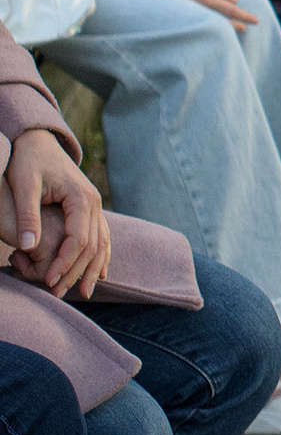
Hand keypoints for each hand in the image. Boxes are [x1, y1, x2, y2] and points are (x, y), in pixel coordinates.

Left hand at [5, 128, 108, 302]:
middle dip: (76, 272)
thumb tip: (27, 247)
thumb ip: (28, 215)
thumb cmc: (28, 161)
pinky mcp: (91, 208)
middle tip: (59, 293)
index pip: (78, 239)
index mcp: (81, 197)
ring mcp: (96, 206)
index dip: (64, 262)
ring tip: (81, 294)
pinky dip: (100, 257)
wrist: (39, 141)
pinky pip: (102, 237)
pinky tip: (97, 275)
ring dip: (91, 270)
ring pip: (101, 244)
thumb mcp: (24, 185)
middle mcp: (94, 203)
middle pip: (92, 246)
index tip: (49, 280)